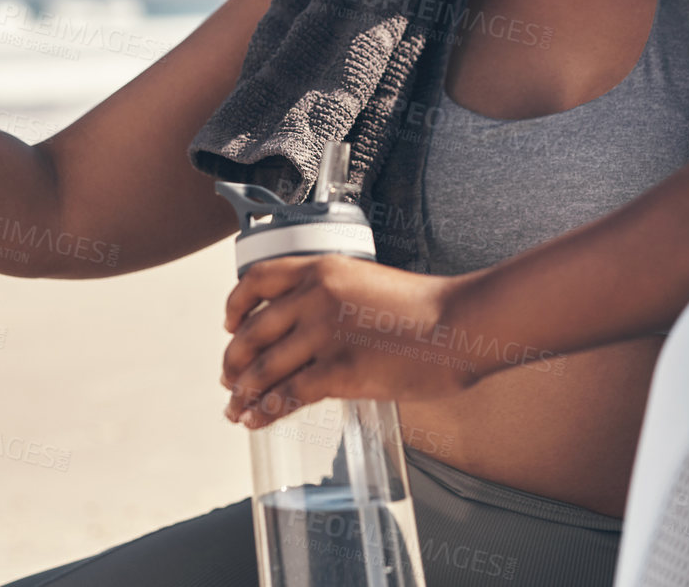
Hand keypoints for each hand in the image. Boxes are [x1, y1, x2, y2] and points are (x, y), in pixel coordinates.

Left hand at [220, 256, 481, 429]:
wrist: (461, 323)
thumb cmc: (426, 307)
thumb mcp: (368, 283)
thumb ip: (334, 298)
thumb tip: (310, 329)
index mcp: (323, 269)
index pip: (256, 280)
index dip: (234, 305)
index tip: (228, 324)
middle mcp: (315, 298)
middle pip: (252, 332)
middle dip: (234, 361)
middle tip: (229, 378)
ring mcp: (325, 335)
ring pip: (264, 368)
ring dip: (243, 393)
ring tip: (235, 409)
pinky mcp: (340, 371)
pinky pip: (289, 395)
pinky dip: (267, 410)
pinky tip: (258, 419)